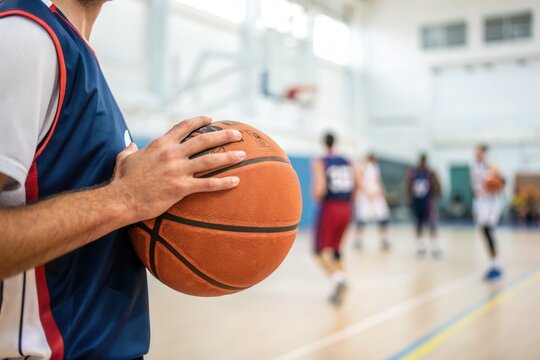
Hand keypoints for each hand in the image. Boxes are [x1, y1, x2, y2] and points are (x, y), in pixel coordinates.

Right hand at [108, 117, 244, 222]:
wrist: (121, 199)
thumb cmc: (122, 181)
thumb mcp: (124, 159)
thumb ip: (129, 150)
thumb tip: (130, 145)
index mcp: (161, 144)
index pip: (183, 127)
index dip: (199, 121)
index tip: (211, 119)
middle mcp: (172, 154)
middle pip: (203, 140)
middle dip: (223, 135)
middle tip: (238, 133)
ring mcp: (178, 170)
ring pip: (210, 160)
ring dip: (229, 156)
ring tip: (243, 154)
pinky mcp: (181, 188)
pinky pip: (207, 184)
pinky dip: (223, 183)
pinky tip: (236, 182)